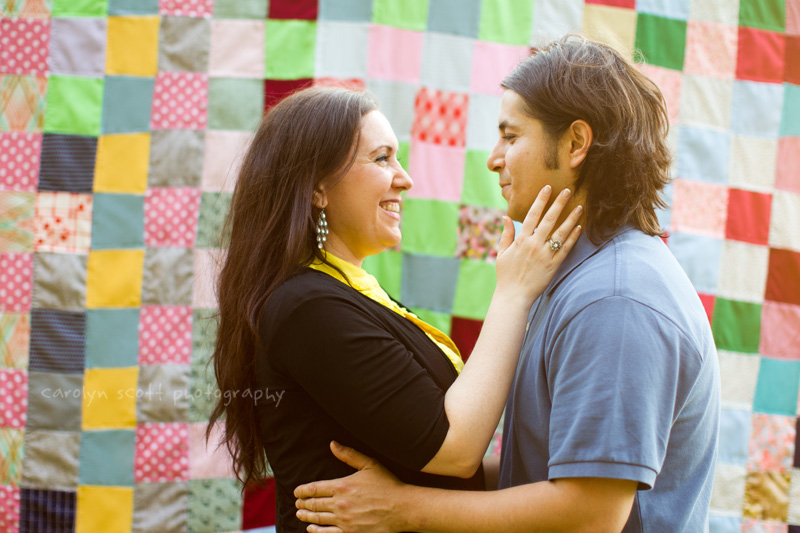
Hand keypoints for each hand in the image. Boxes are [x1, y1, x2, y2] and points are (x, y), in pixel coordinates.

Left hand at [294, 442, 405, 532]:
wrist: (401, 508)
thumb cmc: (387, 485)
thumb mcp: (369, 464)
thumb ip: (349, 455)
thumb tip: (332, 444)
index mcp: (342, 486)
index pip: (315, 489)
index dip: (303, 490)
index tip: (297, 491)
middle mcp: (340, 504)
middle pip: (314, 504)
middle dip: (303, 503)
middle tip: (297, 503)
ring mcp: (344, 520)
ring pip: (318, 519)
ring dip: (307, 516)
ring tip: (300, 514)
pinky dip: (316, 531)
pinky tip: (311, 529)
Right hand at [495, 186, 581, 302]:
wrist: (514, 296)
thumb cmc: (506, 275)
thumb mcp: (502, 253)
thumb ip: (506, 234)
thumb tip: (506, 217)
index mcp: (521, 240)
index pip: (532, 215)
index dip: (540, 200)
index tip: (547, 188)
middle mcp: (534, 245)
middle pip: (549, 220)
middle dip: (558, 203)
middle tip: (567, 190)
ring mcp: (545, 255)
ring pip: (560, 232)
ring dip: (571, 219)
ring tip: (579, 207)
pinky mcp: (553, 265)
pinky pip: (565, 249)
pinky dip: (573, 237)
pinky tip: (579, 227)